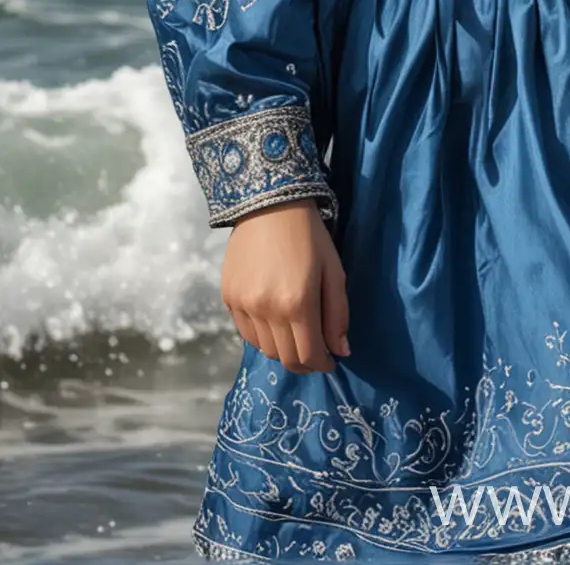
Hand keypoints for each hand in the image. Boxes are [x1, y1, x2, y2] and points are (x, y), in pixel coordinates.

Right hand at [220, 198, 349, 371]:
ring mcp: (244, 306)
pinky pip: (246, 333)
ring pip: (265, 348)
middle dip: (304, 362)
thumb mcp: (334, 270)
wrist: (268, 204)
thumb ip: (338, 314)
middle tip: (315, 353)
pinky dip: (262, 336)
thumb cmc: (309, 235)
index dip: (322, 364)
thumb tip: (341, 351)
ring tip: (295, 334)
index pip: (309, 355)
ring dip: (283, 349)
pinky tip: (273, 322)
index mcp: (298, 304)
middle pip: (286, 358)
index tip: (330, 360)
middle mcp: (267, 310)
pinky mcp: (228, 298)